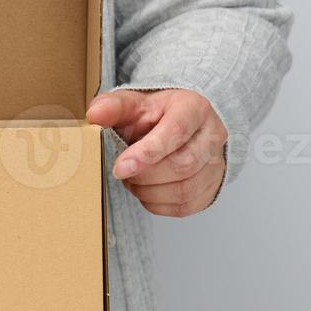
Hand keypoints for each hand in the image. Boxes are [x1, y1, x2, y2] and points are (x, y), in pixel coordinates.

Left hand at [86, 89, 227, 217]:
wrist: (181, 127)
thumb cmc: (156, 116)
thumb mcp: (134, 104)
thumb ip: (114, 107)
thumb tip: (95, 114)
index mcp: (194, 109)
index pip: (176, 132)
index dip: (147, 153)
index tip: (120, 168)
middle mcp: (212, 137)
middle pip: (182, 166)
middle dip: (144, 176)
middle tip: (123, 172)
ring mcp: (216, 165)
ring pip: (184, 191)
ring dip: (149, 192)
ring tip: (133, 180)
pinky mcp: (211, 188)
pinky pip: (184, 207)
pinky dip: (157, 203)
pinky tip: (146, 190)